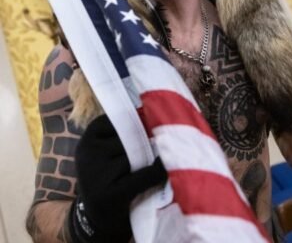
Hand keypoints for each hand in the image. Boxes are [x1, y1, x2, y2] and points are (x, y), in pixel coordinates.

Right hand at [68, 115, 167, 242]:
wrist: (97, 217)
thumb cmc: (110, 175)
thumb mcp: (107, 150)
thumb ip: (124, 132)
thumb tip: (157, 112)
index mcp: (88, 138)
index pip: (119, 118)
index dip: (139, 121)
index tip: (149, 126)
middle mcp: (88, 153)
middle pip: (130, 136)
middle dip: (145, 142)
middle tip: (155, 147)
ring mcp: (96, 175)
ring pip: (137, 155)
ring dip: (148, 159)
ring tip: (148, 166)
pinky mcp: (109, 195)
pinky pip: (144, 175)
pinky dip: (158, 172)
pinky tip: (165, 170)